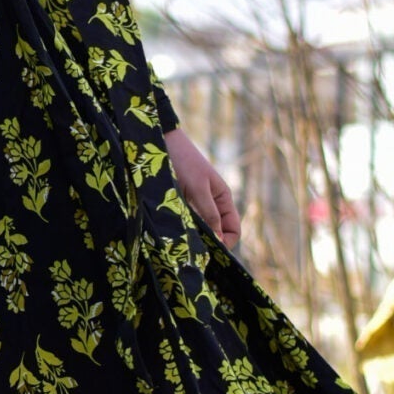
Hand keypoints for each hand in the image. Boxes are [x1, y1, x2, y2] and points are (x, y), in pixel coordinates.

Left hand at [163, 127, 241, 248]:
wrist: (160, 142)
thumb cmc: (182, 161)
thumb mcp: (197, 188)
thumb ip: (208, 213)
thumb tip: (218, 240)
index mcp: (223, 198)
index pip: (233, 229)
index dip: (226, 242)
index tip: (210, 250)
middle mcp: (212, 203)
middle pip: (217, 232)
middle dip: (209, 243)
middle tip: (193, 252)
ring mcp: (195, 204)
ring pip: (201, 229)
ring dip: (194, 237)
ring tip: (182, 243)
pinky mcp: (180, 203)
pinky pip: (187, 223)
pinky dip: (183, 229)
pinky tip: (173, 233)